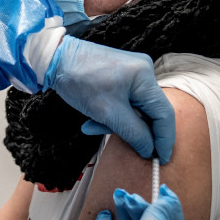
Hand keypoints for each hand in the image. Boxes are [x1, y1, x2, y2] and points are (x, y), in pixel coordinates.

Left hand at [45, 36, 174, 161]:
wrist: (55, 60)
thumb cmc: (80, 82)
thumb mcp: (108, 113)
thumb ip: (134, 133)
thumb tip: (151, 150)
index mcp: (145, 76)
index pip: (164, 113)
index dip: (165, 139)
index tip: (162, 160)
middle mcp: (144, 71)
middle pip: (149, 112)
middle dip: (134, 131)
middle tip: (126, 148)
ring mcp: (132, 73)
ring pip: (135, 110)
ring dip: (118, 124)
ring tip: (93, 126)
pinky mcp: (121, 76)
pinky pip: (125, 102)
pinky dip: (112, 115)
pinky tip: (93, 119)